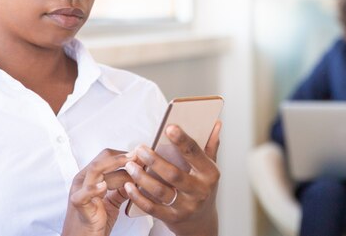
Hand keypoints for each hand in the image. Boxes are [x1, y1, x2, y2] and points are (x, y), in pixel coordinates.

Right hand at [62, 149, 133, 235]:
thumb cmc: (93, 222)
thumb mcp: (112, 202)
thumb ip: (122, 189)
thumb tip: (138, 178)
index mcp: (90, 177)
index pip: (107, 157)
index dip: (125, 154)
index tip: (141, 155)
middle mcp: (83, 180)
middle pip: (102, 160)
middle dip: (123, 157)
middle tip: (140, 157)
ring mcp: (79, 190)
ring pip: (96, 170)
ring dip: (116, 166)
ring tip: (130, 164)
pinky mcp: (78, 204)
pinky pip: (84, 194)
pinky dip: (93, 188)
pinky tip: (103, 186)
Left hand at [124, 121, 221, 235]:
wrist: (201, 222)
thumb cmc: (203, 188)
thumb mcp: (209, 168)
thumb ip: (210, 145)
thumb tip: (216, 124)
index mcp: (209, 174)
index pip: (195, 153)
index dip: (182, 140)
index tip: (169, 128)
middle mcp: (199, 191)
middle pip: (174, 174)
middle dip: (154, 160)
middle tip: (140, 149)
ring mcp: (186, 206)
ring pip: (161, 191)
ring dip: (142, 178)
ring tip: (131, 165)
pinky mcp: (172, 218)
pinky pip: (152, 208)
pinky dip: (138, 197)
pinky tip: (129, 186)